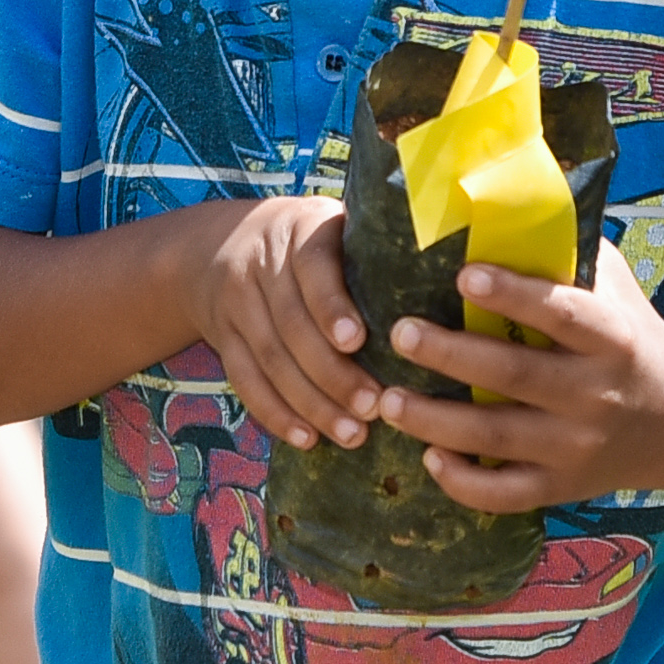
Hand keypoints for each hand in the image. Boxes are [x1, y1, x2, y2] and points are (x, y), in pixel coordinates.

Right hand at [181, 197, 375, 453]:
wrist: (213, 243)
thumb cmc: (307, 239)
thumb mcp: (333, 224)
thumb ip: (374, 251)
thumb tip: (450, 286)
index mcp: (300, 230)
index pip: (312, 267)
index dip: (332, 306)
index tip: (358, 341)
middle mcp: (260, 264)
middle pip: (292, 326)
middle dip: (333, 373)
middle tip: (373, 407)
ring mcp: (236, 304)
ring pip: (270, 360)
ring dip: (311, 403)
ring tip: (351, 434)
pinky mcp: (222, 338)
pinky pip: (245, 380)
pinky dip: (275, 413)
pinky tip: (306, 438)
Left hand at [372, 246, 663, 511]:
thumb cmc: (632, 338)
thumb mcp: (616, 291)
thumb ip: (568, 257)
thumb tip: (498, 210)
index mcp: (612, 338)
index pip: (562, 313)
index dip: (513, 294)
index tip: (464, 272)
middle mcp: (596, 395)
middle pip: (514, 376)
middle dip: (450, 355)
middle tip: (400, 332)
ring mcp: (577, 447)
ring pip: (495, 438)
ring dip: (434, 420)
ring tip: (386, 399)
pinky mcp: (562, 487)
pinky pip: (504, 493)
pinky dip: (461, 481)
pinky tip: (428, 457)